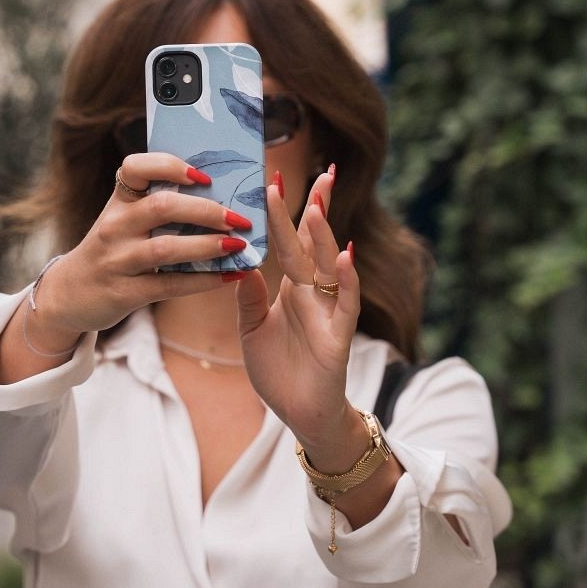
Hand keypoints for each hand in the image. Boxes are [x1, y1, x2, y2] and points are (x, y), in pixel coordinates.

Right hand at [36, 153, 253, 337]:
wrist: (70, 294)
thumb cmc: (113, 248)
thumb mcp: (124, 219)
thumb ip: (159, 203)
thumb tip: (221, 194)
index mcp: (120, 200)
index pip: (136, 167)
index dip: (170, 166)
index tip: (203, 175)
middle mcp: (115, 225)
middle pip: (162, 206)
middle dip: (206, 210)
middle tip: (239, 218)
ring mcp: (117, 259)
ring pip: (166, 247)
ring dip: (207, 245)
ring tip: (238, 246)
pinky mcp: (124, 292)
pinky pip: (169, 284)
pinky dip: (203, 280)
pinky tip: (230, 276)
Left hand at [234, 167, 360, 453]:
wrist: (299, 415)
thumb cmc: (279, 370)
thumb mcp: (251, 329)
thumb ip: (247, 295)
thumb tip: (238, 258)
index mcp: (292, 287)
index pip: (292, 241)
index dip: (286, 212)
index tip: (278, 178)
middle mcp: (313, 293)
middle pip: (315, 243)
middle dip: (318, 208)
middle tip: (322, 172)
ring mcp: (327, 312)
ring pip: (329, 267)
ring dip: (325, 236)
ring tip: (318, 205)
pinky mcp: (337, 337)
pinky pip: (345, 305)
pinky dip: (348, 281)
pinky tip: (347, 257)